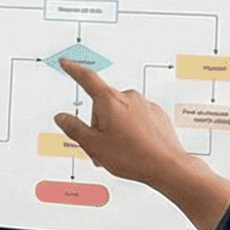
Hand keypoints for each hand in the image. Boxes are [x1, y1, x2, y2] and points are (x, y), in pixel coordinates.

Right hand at [52, 59, 229, 229]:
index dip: (73, 70)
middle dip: (99, 125)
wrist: (168, 166)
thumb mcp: (94, 145)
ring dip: (115, 129)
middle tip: (102, 148)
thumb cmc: (132, 156)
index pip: (87, 79)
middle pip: (103, 106)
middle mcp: (129, 97)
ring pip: (120, 114)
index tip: (66, 62)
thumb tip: (61, 117)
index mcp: (110, 101)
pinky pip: (137, 118)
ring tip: (121, 152)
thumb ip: (74, 128)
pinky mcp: (158, 115)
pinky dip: (132, 131)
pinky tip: (136, 148)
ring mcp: (146, 105)